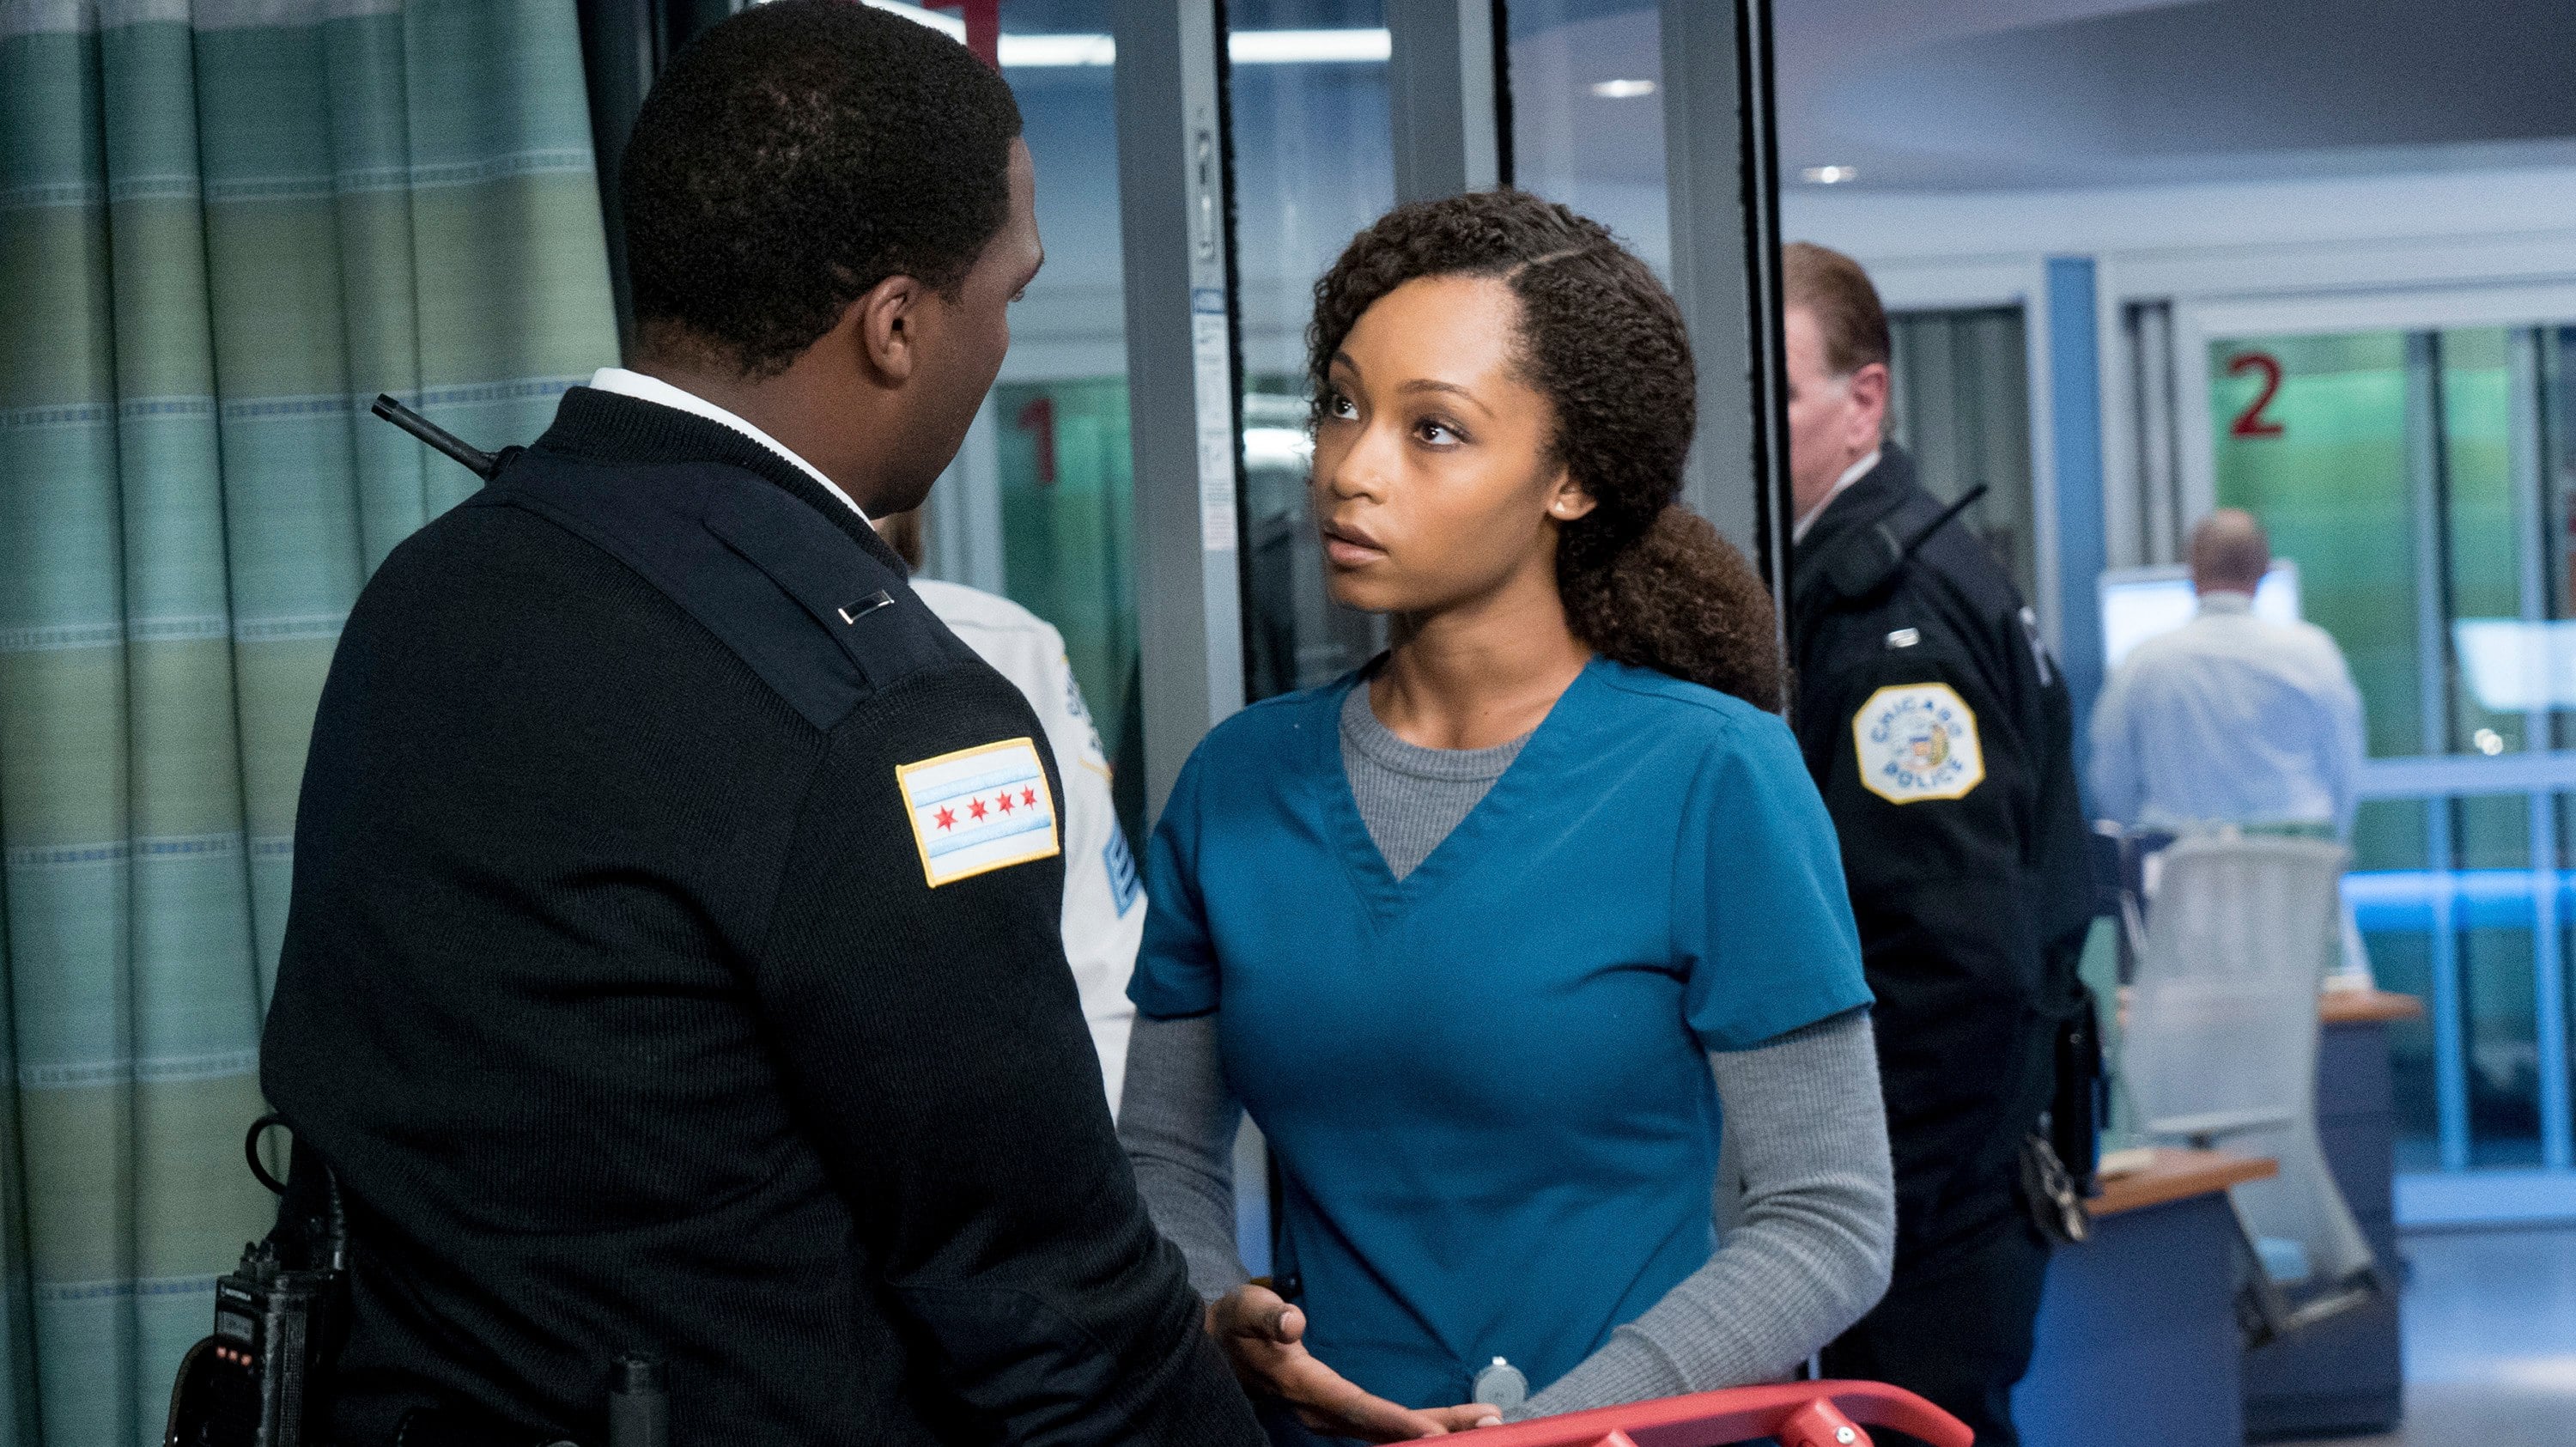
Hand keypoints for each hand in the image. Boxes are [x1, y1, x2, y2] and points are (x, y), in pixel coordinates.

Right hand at [1207, 1283, 1504, 1440]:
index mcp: (1304, 1387)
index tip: (1438, 1431)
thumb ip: (1268, 1314)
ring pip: (1389, 1431)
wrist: (1219, 1350)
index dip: (1397, 1420)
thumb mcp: (1245, 1309)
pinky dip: (1418, 1425)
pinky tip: (1448, 1424)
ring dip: (1437, 1428)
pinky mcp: (1338, 1412)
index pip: (1358, 1407)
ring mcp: (1331, 1416)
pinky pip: (1384, 1425)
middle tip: (1491, 1422)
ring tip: (1485, 1422)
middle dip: (1439, 1428)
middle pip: (1386, 1428)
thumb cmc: (1236, 1325)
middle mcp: (1322, 1411)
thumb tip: (1293, 1321)